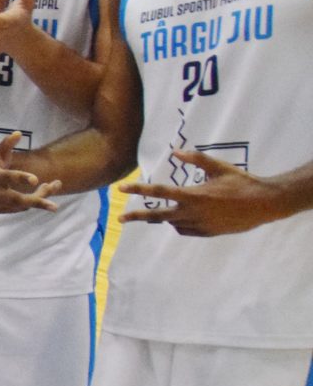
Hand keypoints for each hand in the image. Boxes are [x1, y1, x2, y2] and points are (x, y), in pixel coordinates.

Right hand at [0, 130, 60, 212]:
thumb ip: (7, 143)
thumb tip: (18, 133)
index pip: (7, 178)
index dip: (21, 178)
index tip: (36, 180)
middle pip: (16, 200)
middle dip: (36, 202)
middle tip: (55, 207)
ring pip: (23, 204)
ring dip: (42, 196)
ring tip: (56, 184)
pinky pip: (21, 207)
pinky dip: (34, 200)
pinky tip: (43, 189)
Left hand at [121, 151, 288, 235]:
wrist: (264, 204)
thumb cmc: (241, 182)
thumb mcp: (219, 167)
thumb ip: (196, 160)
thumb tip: (176, 152)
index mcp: (193, 195)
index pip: (159, 191)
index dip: (138, 188)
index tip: (121, 188)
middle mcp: (192, 212)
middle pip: (158, 215)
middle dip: (138, 216)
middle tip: (120, 219)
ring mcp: (199, 225)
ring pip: (172, 223)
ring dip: (164, 217)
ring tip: (158, 212)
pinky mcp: (207, 233)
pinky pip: (186, 230)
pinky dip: (180, 224)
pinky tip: (183, 218)